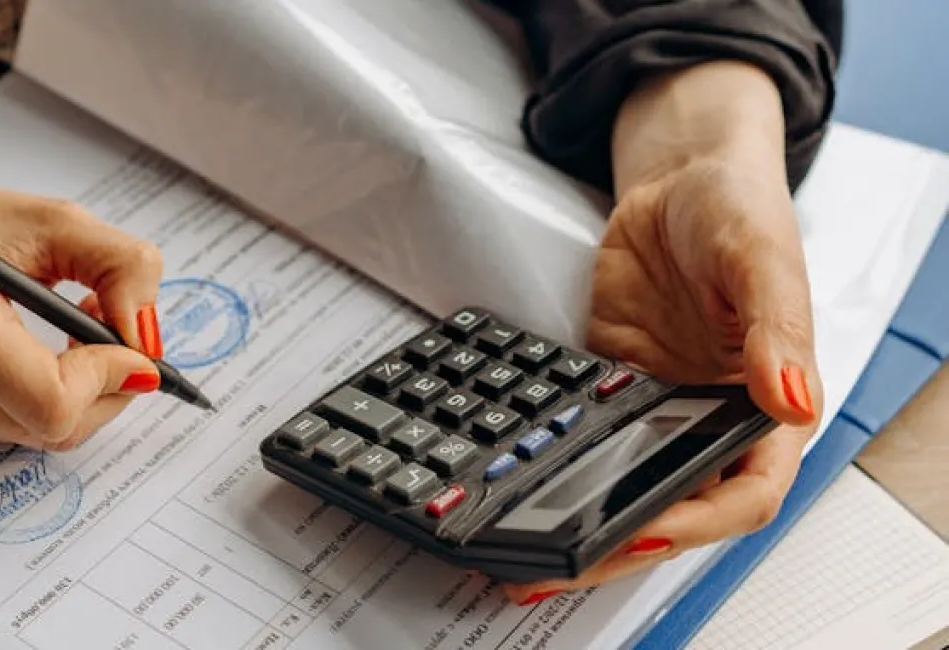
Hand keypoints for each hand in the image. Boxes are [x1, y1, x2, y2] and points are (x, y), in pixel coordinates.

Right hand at [0, 143, 166, 449]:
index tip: (130, 343)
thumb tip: (149, 337)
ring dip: (76, 391)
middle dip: (105, 387)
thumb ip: (116, 265)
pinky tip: (26, 350)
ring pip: (40, 435)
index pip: (52, 400)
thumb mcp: (42, 218)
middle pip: (55, 429)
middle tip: (106, 327)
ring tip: (66, 328)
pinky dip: (39, 397)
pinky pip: (11, 430)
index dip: (109, 378)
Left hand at [501, 61, 823, 604]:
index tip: (645, 532)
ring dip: (581, 521)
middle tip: (557, 566)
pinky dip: (551, 466)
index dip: (697, 522)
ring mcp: (656, 409)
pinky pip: (580, 438)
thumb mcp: (760, 256)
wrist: (677, 178)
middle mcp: (712, 420)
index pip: (744, 492)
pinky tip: (514, 484)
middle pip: (674, 507)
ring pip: (622, 484)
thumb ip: (774, 328)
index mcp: (768, 406)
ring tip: (525, 553)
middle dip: (619, 545)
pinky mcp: (609, 389)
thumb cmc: (736, 209)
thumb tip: (789, 398)